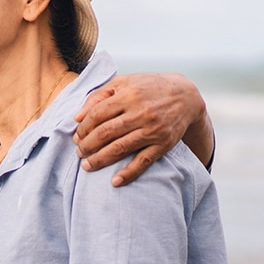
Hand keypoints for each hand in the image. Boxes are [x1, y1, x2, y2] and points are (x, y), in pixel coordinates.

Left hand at [73, 73, 211, 185]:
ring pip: (120, 148)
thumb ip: (99, 95)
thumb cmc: (150, 87)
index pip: (97, 114)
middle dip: (88, 145)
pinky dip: (129, 173)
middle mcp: (140, 113)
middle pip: (105, 132)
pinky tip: (115, 181)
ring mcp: (152, 130)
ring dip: (100, 159)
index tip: (77, 136)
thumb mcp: (124, 82)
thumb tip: (77, 117)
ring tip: (87, 166)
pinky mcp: (163, 144)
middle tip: (79, 152)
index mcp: (128, 95)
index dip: (83, 128)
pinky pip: (143, 161)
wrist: (186, 96)